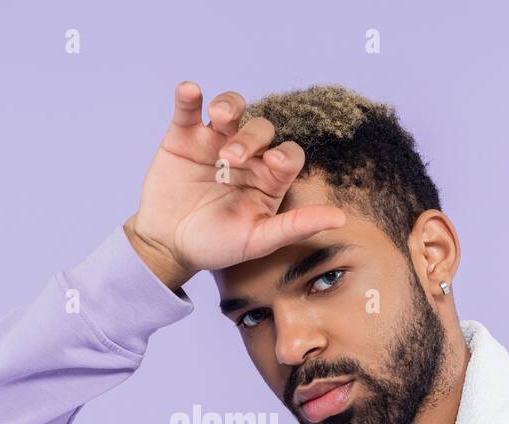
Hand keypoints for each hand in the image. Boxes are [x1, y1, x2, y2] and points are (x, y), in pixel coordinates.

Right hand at [124, 80, 346, 289]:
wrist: (168, 245)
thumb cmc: (216, 246)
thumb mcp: (256, 241)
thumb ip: (295, 227)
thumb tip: (340, 219)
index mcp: (269, 178)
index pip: (289, 154)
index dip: (285, 154)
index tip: (273, 163)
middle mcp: (247, 155)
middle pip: (261, 129)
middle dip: (250, 139)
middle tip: (231, 159)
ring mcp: (214, 141)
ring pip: (231, 108)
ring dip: (229, 105)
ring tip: (219, 116)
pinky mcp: (183, 135)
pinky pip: (189, 108)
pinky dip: (189, 96)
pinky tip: (189, 91)